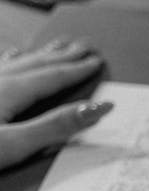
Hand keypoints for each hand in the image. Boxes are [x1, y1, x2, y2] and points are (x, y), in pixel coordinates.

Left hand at [0, 38, 110, 168]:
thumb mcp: (17, 144)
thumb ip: (57, 126)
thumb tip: (98, 108)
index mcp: (10, 91)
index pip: (53, 77)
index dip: (77, 69)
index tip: (96, 61)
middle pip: (37, 64)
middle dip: (64, 56)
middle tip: (84, 46)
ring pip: (19, 63)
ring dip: (42, 55)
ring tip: (58, 46)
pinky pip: (1, 68)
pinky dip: (13, 61)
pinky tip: (15, 55)